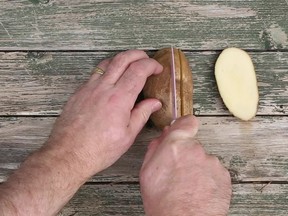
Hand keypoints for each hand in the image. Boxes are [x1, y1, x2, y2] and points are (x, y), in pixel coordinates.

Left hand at [46, 50, 162, 177]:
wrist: (68, 154)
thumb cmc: (99, 149)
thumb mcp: (127, 135)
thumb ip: (142, 114)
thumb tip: (155, 102)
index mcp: (119, 98)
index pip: (138, 70)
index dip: (151, 65)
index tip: (158, 68)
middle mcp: (103, 88)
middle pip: (122, 59)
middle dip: (138, 54)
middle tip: (146, 59)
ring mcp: (88, 88)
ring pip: (107, 63)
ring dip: (121, 59)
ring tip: (130, 65)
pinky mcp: (78, 92)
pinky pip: (95, 74)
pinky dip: (107, 70)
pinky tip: (111, 80)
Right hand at [140, 115, 231, 215]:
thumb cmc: (163, 201)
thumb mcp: (147, 172)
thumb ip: (155, 148)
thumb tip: (163, 137)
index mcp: (176, 144)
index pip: (187, 122)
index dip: (185, 125)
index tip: (184, 129)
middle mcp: (196, 149)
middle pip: (193, 145)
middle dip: (187, 155)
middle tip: (179, 172)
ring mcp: (212, 162)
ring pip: (204, 160)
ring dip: (198, 168)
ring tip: (189, 186)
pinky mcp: (224, 176)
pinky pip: (215, 172)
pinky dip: (209, 179)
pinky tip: (199, 191)